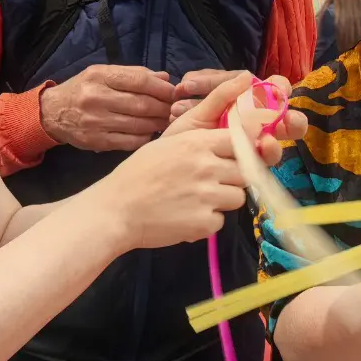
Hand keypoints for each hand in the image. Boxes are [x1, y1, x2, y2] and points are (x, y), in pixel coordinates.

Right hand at [40, 65, 175, 151]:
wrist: (51, 112)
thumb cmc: (82, 89)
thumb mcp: (102, 73)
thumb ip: (134, 74)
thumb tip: (165, 78)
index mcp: (100, 76)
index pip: (139, 80)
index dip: (162, 88)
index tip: (175, 93)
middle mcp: (96, 98)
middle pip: (141, 104)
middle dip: (163, 107)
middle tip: (173, 110)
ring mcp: (95, 121)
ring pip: (138, 124)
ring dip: (157, 124)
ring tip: (165, 121)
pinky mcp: (95, 141)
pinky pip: (128, 142)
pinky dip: (144, 138)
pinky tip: (149, 133)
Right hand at [88, 129, 245, 250]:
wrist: (115, 210)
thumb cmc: (136, 175)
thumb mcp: (165, 144)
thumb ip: (198, 140)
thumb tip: (228, 137)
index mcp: (196, 142)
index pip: (239, 141)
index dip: (237, 151)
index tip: (230, 159)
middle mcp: (206, 166)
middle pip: (244, 171)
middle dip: (232, 178)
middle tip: (209, 184)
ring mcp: (207, 196)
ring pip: (238, 197)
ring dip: (222, 201)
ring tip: (197, 201)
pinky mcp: (204, 223)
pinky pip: (220, 221)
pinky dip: (207, 222)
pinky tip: (186, 217)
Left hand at [162, 72, 307, 166]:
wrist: (161, 167)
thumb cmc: (181, 136)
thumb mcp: (198, 113)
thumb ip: (220, 95)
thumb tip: (248, 77)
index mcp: (246, 109)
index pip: (273, 94)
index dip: (281, 90)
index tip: (279, 89)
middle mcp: (255, 131)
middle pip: (285, 124)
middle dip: (292, 122)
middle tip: (289, 121)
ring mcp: (251, 154)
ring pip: (273, 149)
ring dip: (273, 146)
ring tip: (265, 143)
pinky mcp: (244, 175)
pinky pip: (257, 170)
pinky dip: (256, 163)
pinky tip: (250, 159)